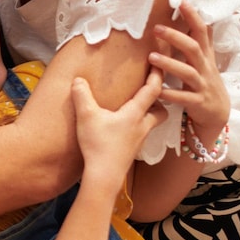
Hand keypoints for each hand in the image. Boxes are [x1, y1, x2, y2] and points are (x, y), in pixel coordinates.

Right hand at [70, 70, 163, 187]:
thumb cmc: (99, 144)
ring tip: (136, 107)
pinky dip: (136, 126)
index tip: (158, 63)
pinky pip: (139, 134)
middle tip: (150, 91)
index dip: (157, 76)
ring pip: (151, 124)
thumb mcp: (86, 116)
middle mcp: (142, 126)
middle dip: (159, 101)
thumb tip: (78, 79)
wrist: (104, 176)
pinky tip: (122, 127)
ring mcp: (138, 140)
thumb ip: (82, 95)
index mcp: (135, 114)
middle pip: (161, 111)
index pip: (153, 90)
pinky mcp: (131, 151)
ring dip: (149, 114)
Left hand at [149, 1, 229, 130]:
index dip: (193, 16)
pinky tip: (157, 90)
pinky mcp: (197, 102)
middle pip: (193, 48)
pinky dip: (170, 94)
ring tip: (151, 57)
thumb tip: (202, 17)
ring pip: (187, 72)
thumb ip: (202, 41)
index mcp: (205, 56)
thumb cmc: (207, 82)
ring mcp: (202, 85)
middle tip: (156, 27)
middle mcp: (205, 68)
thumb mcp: (207, 60)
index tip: (181, 1)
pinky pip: (183, 97)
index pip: (201, 31)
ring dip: (169, 64)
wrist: (218, 115)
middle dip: (176, 37)